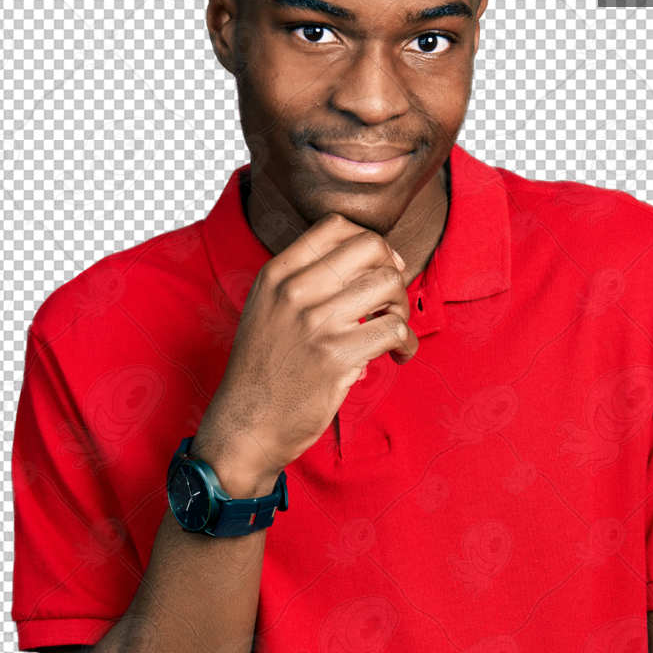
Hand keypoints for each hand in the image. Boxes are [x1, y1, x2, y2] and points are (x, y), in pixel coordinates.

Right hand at [191, 213, 418, 487]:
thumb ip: (303, 285)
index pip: (335, 227)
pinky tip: (399, 355)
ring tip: (393, 331)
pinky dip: (407, 342)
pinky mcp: (336, 357)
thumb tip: (368, 268)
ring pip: (388, 285)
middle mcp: (294, 291)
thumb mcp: (267, 312)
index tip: (381, 268)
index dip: (370, 244)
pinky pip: (394, 329)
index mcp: (276, 275)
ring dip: (402, 308)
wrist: (245, 426)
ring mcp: (315, 323)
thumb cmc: (263, 373)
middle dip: (393, 271)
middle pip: (370, 247)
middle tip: (391, 302)